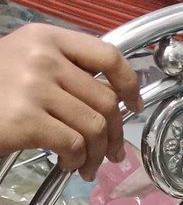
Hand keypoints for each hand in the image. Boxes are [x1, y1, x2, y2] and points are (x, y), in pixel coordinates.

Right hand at [0, 23, 143, 180]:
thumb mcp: (29, 62)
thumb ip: (69, 71)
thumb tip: (116, 100)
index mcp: (47, 39)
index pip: (108, 55)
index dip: (130, 84)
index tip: (134, 105)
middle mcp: (42, 57)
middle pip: (106, 101)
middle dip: (115, 135)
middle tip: (112, 154)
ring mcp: (33, 87)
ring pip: (94, 128)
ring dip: (97, 155)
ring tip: (87, 165)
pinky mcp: (27, 118)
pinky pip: (74, 145)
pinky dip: (77, 161)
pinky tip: (68, 164)